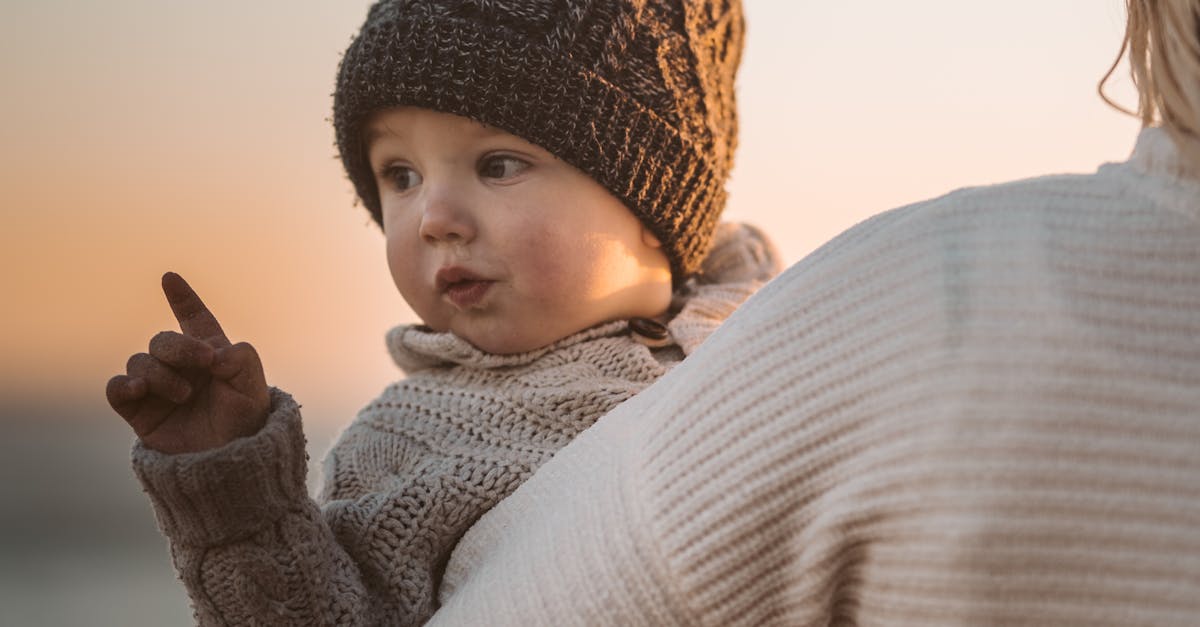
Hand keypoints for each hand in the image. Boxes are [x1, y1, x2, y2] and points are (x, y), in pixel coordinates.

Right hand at [106, 272, 269, 453]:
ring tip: (183, 395)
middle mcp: (183, 368)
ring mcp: (158, 389)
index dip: (183, 299)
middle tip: (205, 364)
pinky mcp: (139, 412)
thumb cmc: (247, 425)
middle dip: (180, 347)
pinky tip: (140, 389)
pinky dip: (125, 384)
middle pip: (162, 339)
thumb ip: (241, 358)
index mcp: (212, 355)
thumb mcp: (254, 387)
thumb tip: (214, 353)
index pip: (195, 319)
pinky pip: (118, 388)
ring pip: (140, 361)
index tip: (169, 278)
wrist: (230, 465)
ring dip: (160, 373)